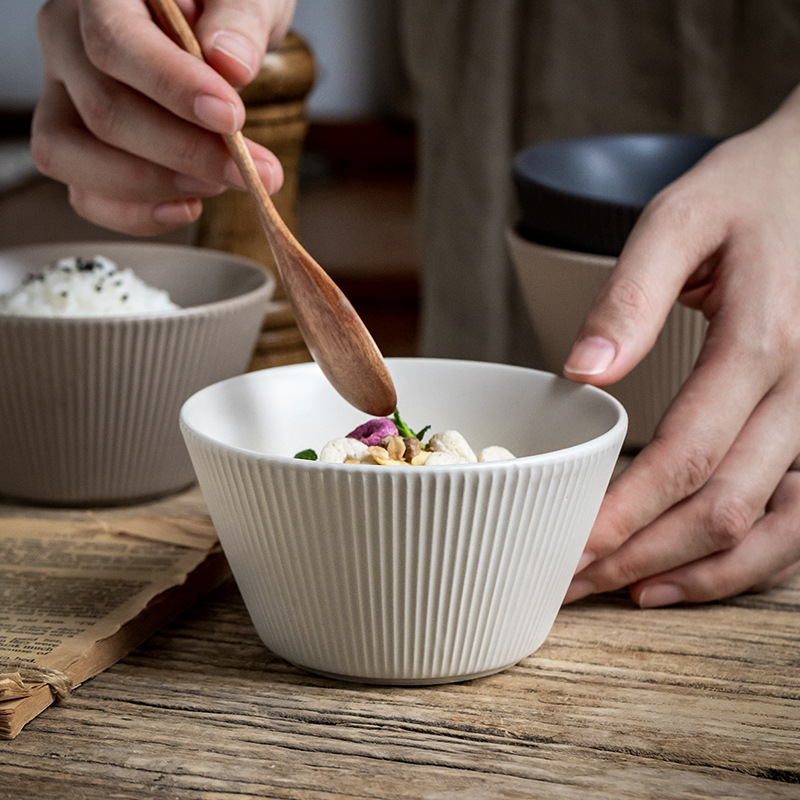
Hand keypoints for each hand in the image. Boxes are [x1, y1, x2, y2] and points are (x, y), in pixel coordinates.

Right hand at [31, 0, 294, 234]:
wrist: (216, 30)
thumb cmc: (225, 7)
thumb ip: (240, 19)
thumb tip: (230, 62)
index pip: (115, 44)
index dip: (171, 88)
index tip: (230, 118)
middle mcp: (67, 44)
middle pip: (103, 112)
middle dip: (184, 153)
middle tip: (248, 171)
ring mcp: (64, 99)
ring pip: (73, 158)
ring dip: (154, 187)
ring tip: (220, 184)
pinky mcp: (77, 149)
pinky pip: (85, 195)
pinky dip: (136, 214)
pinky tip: (188, 206)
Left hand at [562, 85, 799, 606]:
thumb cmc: (749, 195)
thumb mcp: (679, 222)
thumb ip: (629, 296)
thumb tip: (582, 373)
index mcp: (764, 344)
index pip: (684, 457)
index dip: (623, 514)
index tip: (567, 547)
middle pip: (724, 507)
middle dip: (643, 555)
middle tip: (574, 581)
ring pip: (775, 531)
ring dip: (699, 574)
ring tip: (626, 593)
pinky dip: (750, 559)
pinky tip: (693, 570)